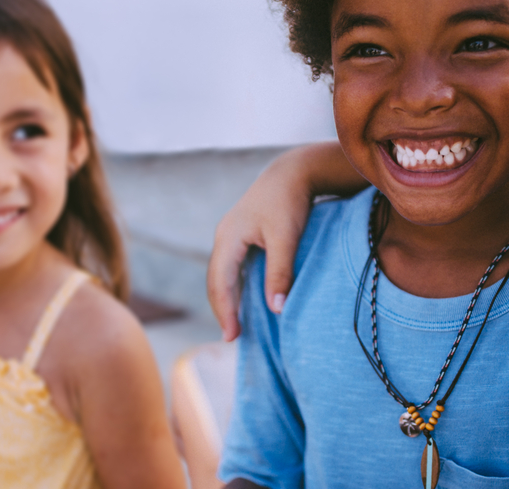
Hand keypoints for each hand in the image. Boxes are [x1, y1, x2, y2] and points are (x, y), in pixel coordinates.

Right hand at [206, 151, 317, 340]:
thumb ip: (279, 273)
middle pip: (216, 281)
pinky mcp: (241, 235)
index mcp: (228, 238)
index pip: (220, 283)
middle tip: (231, 337)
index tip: (231, 336)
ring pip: (222, 274)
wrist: (292, 172)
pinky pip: (231, 267)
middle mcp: (224, 237)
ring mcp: (230, 235)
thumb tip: (276, 309)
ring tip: (235, 324)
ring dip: (227, 299)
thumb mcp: (286, 238)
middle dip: (222, 309)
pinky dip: (234, 286)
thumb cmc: (289, 202)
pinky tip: (244, 299)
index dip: (225, 311)